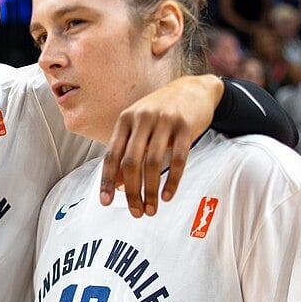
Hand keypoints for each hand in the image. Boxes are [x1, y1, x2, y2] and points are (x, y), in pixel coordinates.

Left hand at [100, 74, 222, 216]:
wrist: (194, 89)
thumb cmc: (162, 112)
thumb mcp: (139, 127)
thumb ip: (126, 151)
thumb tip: (116, 184)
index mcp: (125, 120)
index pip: (112, 155)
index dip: (107, 180)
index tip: (106, 202)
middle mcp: (142, 119)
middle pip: (131, 162)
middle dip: (131, 192)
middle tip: (136, 212)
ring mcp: (164, 121)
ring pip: (153, 163)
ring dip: (151, 191)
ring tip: (151, 209)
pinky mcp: (186, 126)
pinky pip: (177, 159)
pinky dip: (172, 181)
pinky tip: (168, 196)